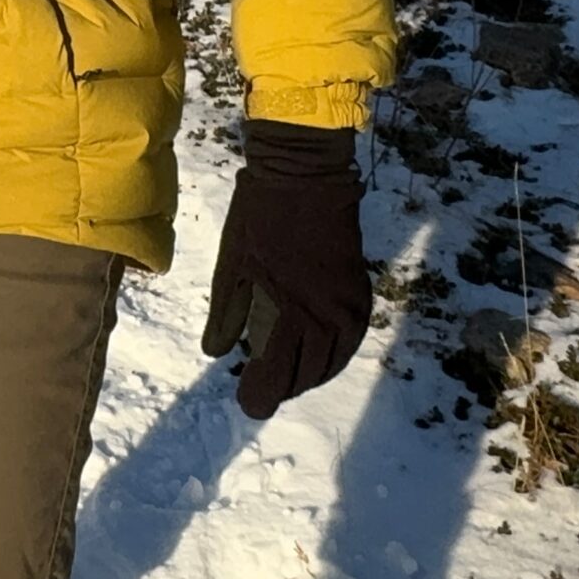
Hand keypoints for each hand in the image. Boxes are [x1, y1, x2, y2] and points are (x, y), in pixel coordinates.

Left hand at [201, 119, 371, 419]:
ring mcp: (347, 310)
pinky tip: (315, 357)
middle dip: (281, 387)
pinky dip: (331, 357)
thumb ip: (226, 315)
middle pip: (304, 376)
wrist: (306, 177)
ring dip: (307, 376)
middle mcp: (324, 321)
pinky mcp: (360, 296)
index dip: (259, 395)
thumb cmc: (258, 218)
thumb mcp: (231, 266)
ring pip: (330, 364)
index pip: (275, 377)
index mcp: (287, 314)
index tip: (247, 401)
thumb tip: (218, 354)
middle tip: (260, 389)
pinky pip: (349, 343)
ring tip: (284, 377)